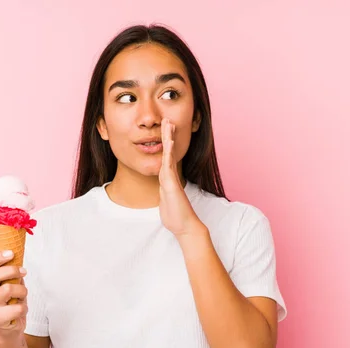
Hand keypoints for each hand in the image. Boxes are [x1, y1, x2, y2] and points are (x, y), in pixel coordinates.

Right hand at [0, 250, 27, 335]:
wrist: (11, 325)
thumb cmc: (12, 300)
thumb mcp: (12, 282)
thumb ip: (12, 271)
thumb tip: (18, 254)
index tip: (11, 253)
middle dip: (12, 270)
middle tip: (23, 272)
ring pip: (7, 289)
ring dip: (22, 290)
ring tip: (22, 295)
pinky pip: (17, 308)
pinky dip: (24, 307)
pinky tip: (21, 310)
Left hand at [159, 118, 205, 237]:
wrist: (185, 226)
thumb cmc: (176, 217)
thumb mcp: (166, 202)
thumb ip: (165, 193)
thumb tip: (164, 191)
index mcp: (168, 179)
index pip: (166, 157)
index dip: (166, 143)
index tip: (165, 130)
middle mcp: (170, 176)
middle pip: (168, 151)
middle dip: (168, 135)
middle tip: (168, 120)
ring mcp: (171, 179)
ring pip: (169, 154)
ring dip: (168, 138)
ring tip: (168, 123)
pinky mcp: (171, 183)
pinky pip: (168, 164)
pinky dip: (169, 151)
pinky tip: (168, 141)